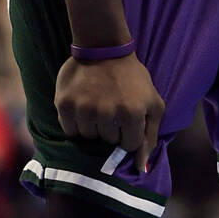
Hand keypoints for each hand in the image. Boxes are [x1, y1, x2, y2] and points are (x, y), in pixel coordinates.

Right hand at [55, 52, 165, 173]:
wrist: (103, 48)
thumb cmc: (132, 78)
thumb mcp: (153, 103)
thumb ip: (151, 137)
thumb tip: (141, 168)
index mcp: (132, 114)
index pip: (128, 146)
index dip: (128, 133)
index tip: (126, 118)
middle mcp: (108, 113)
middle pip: (107, 141)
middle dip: (111, 129)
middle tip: (111, 106)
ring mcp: (84, 109)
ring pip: (87, 137)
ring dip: (92, 125)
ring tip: (97, 104)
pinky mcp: (65, 104)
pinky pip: (69, 130)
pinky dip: (75, 122)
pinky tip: (83, 105)